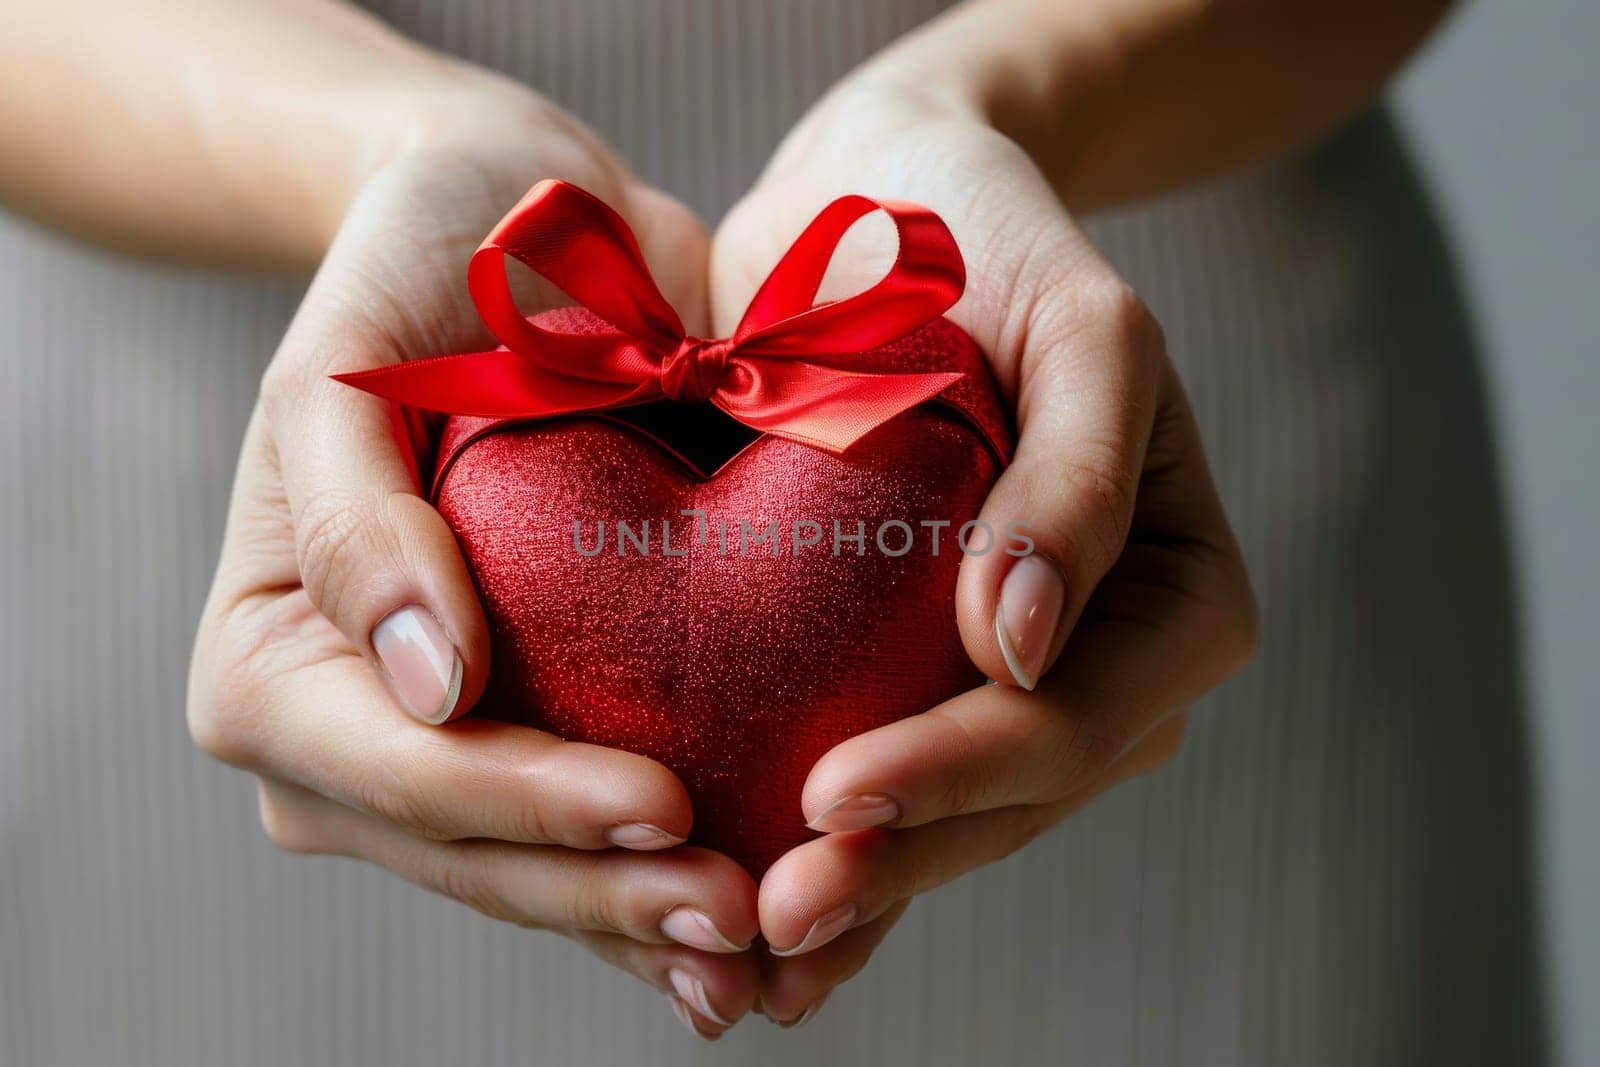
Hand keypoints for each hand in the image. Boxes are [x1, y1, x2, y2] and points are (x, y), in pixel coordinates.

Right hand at [185, 80, 765, 1032]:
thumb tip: (423, 683)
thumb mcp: (348, 364)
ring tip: (768, 942)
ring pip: (545, 869)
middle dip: (603, 893)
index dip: (524, 804)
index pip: (396, 768)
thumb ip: (354, 521)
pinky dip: (672, 870)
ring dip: (649, 916)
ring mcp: (458, 742)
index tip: (663, 803)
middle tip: (740, 916)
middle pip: (475, 851)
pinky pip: (603, 826)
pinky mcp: (552, 722)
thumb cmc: (421, 273)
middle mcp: (358, 729)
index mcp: (276, 663)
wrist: (524, 236)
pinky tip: (764, 918)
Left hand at [708, 80, 1258, 1023]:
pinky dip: (814, 844)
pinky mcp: (901, 666)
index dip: (962, 774)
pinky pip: (875, 774)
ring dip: (850, 892)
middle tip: (775, 917)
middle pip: (1008, 800)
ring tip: (744, 955)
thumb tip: (1021, 649)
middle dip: (894, 865)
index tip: (834, 797)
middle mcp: (1096, 659)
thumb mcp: (1082, 326)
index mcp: (1173, 599)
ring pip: (940, 819)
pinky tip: (735, 901)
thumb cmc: (995, 242)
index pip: (1074, 718)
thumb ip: (1081, 477)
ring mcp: (1001, 680)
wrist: (887, 199)